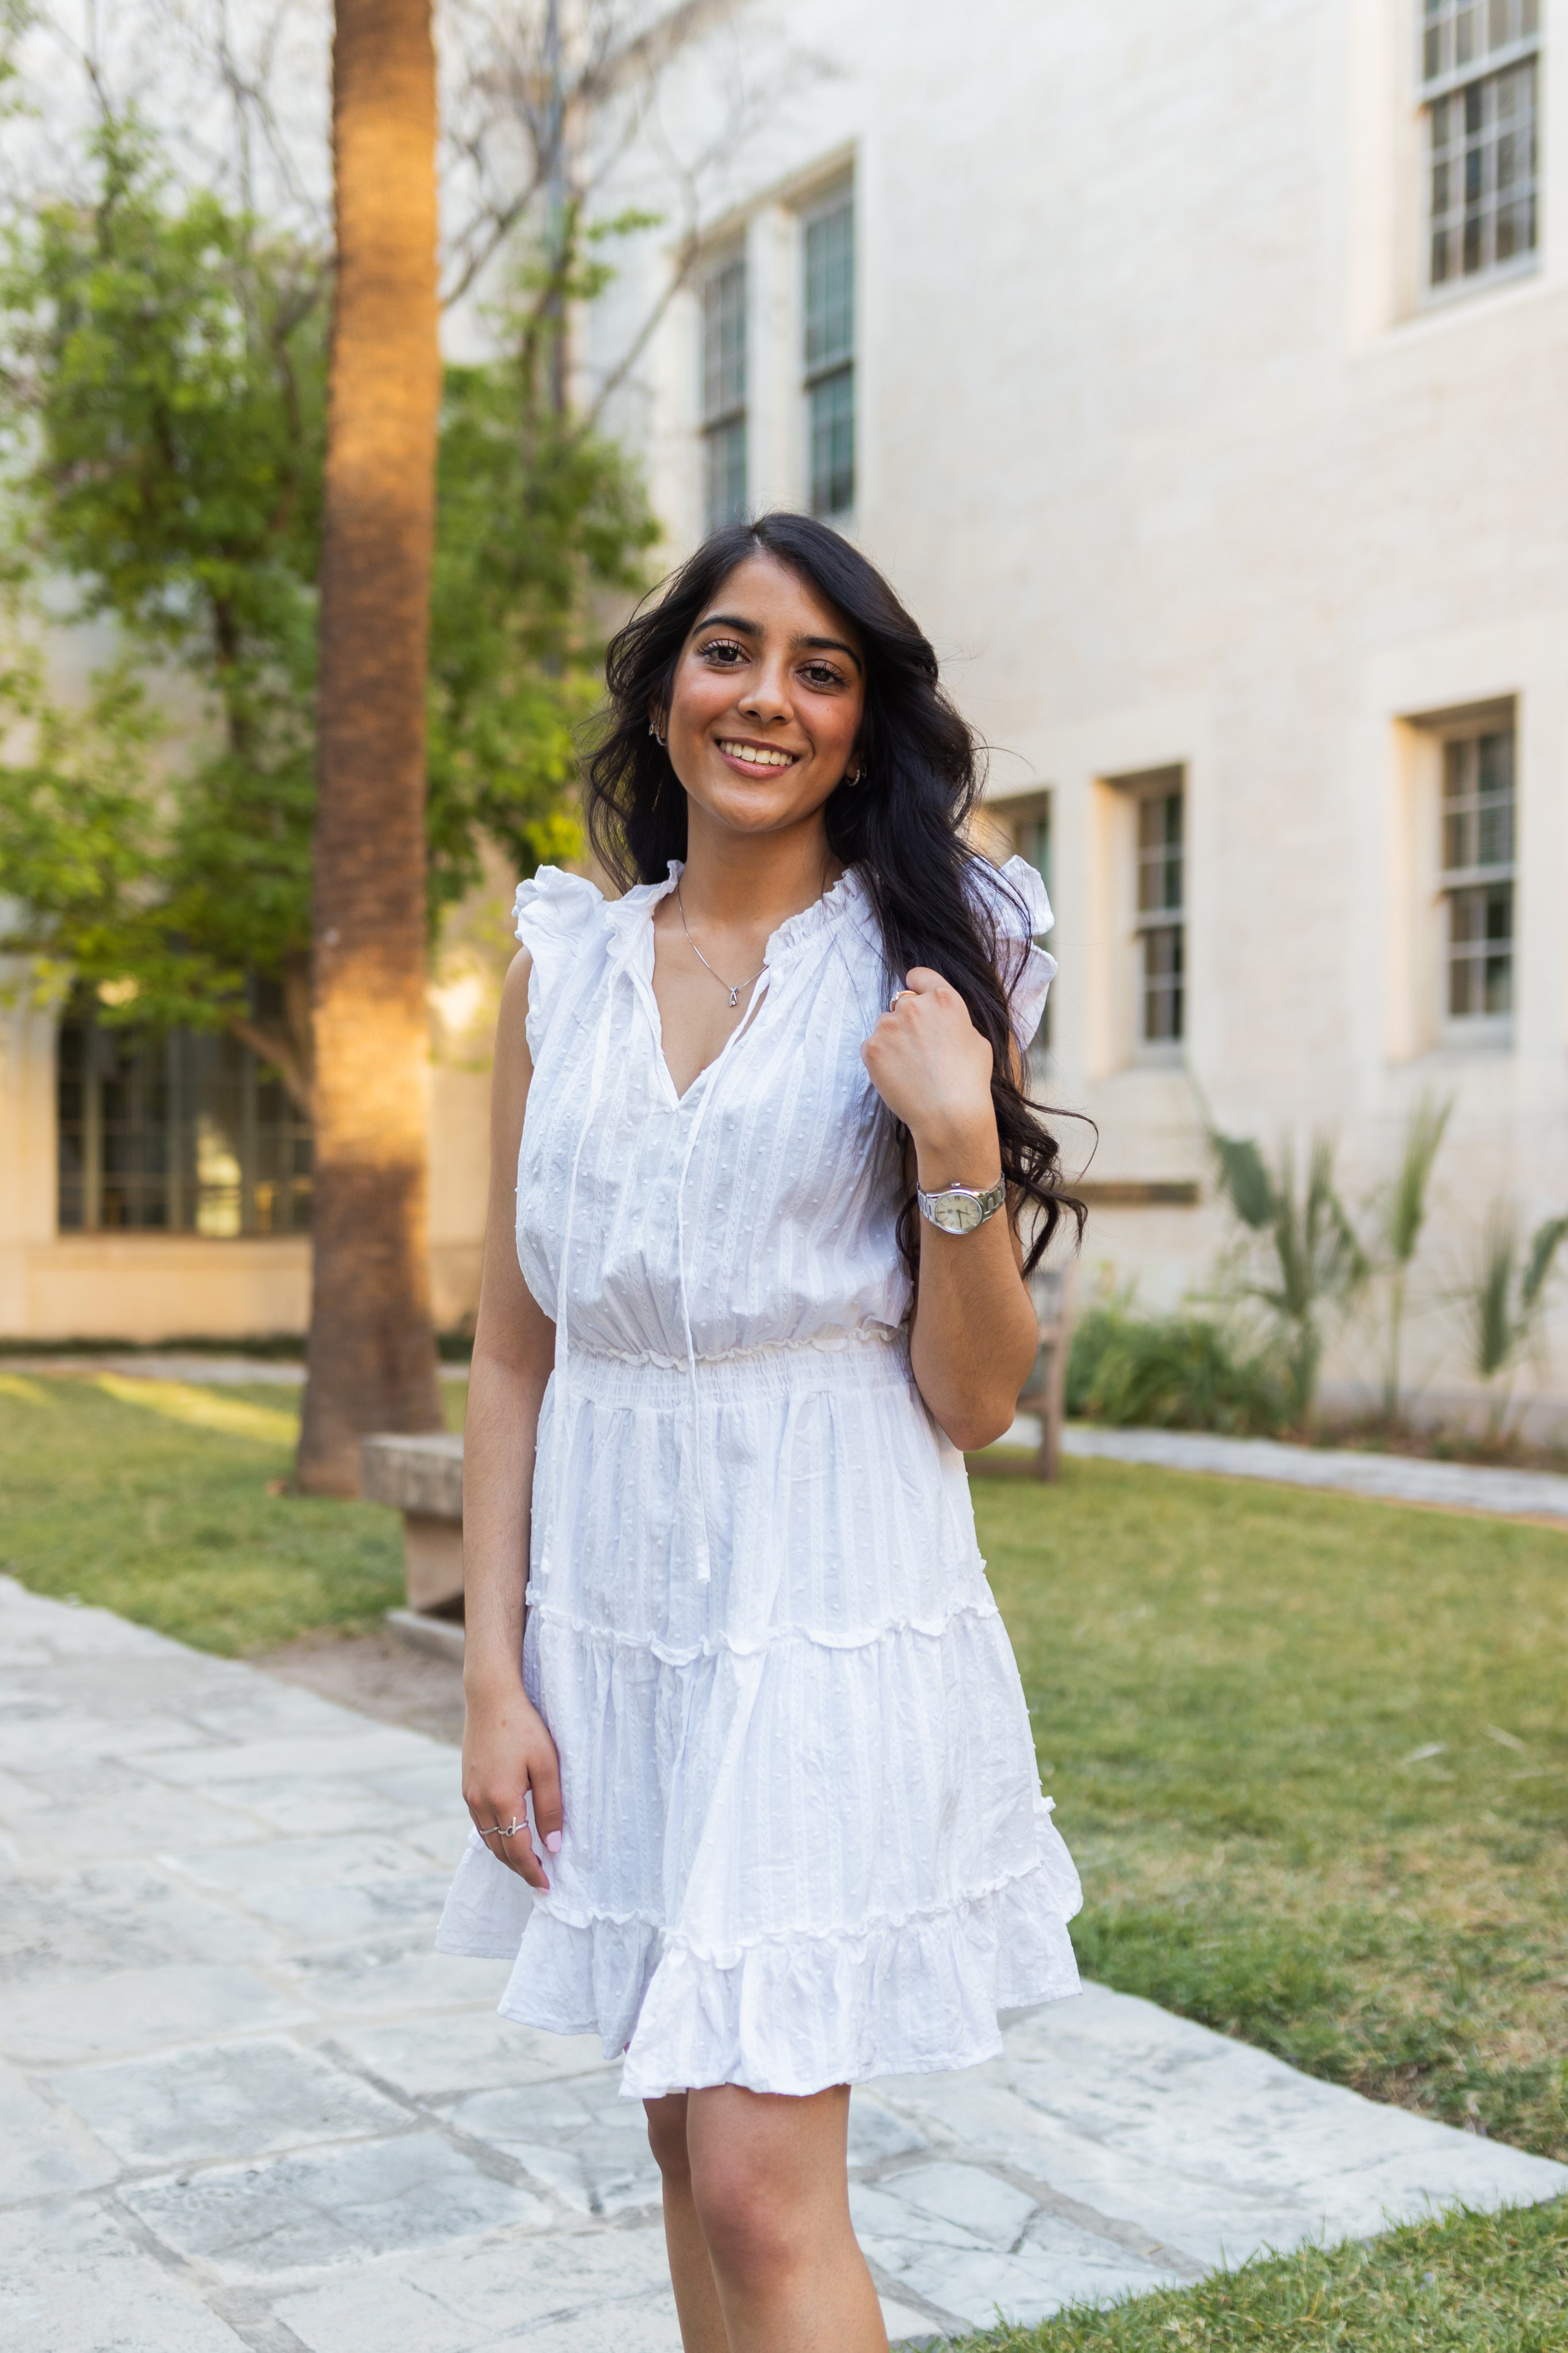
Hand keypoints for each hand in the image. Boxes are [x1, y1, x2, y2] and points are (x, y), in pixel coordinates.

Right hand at [462, 1683, 562, 1891]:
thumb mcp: (546, 1766)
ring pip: (488, 1839)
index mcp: (502, 1800)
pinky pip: (481, 1824)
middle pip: (500, 1851)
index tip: (547, 1887)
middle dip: (520, 1869)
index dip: (533, 1872)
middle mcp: (480, 1803)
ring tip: (528, 1863)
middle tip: (540, 1880)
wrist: (490, 1697)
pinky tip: (510, 1835)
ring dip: (506, 1855)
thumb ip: (551, 1807)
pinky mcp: (467, 1786)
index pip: (518, 1850)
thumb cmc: (524, 1727)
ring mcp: (470, 1795)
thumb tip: (554, 1846)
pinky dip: (496, 1838)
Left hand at [861, 967, 998, 1179]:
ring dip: (893, 1039)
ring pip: (885, 1025)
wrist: (950, 1115)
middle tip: (920, 1049)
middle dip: (908, 1020)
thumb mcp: (976, 1040)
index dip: (918, 986)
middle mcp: (914, 1006)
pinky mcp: (871, 1048)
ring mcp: (889, 1026)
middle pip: (901, 1003)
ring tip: (911, 1067)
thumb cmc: (970, 1082)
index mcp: (944, 999)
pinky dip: (881, 1058)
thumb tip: (941, 1020)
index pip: (919, 975)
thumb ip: (955, 1020)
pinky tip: (898, 1076)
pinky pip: (872, 1046)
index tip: (916, 998)